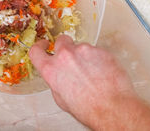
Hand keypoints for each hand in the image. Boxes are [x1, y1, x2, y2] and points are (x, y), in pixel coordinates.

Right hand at [29, 35, 149, 130]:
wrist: (112, 107)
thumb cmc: (89, 108)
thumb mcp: (61, 98)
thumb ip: (56, 81)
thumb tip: (58, 77)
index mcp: (51, 69)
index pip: (36, 50)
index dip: (40, 46)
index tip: (45, 44)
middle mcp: (65, 56)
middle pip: (61, 40)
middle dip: (65, 47)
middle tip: (72, 58)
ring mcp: (83, 50)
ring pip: (81, 47)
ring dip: (84, 56)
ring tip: (92, 73)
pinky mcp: (100, 50)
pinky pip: (96, 51)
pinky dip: (98, 59)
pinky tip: (102, 72)